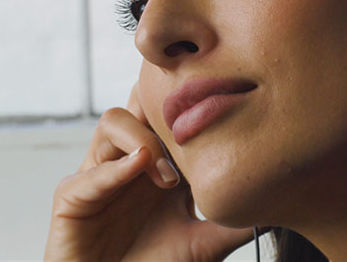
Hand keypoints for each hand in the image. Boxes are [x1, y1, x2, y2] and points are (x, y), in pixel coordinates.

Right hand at [44, 83, 255, 261]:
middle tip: (191, 117)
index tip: (219, 108)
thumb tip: (275, 210)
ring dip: (143, 139)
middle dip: (162, 102)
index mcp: (158, 163)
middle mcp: (129, 159)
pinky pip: (90, 173)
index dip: (190, 107)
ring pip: (114, 121)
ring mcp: (99, 172)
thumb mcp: (201, 244)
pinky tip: (141, 167)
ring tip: (168, 177)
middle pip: (140, 103)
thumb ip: (231, 223)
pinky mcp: (72, 196)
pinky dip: (115, 169)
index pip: (170, 117)